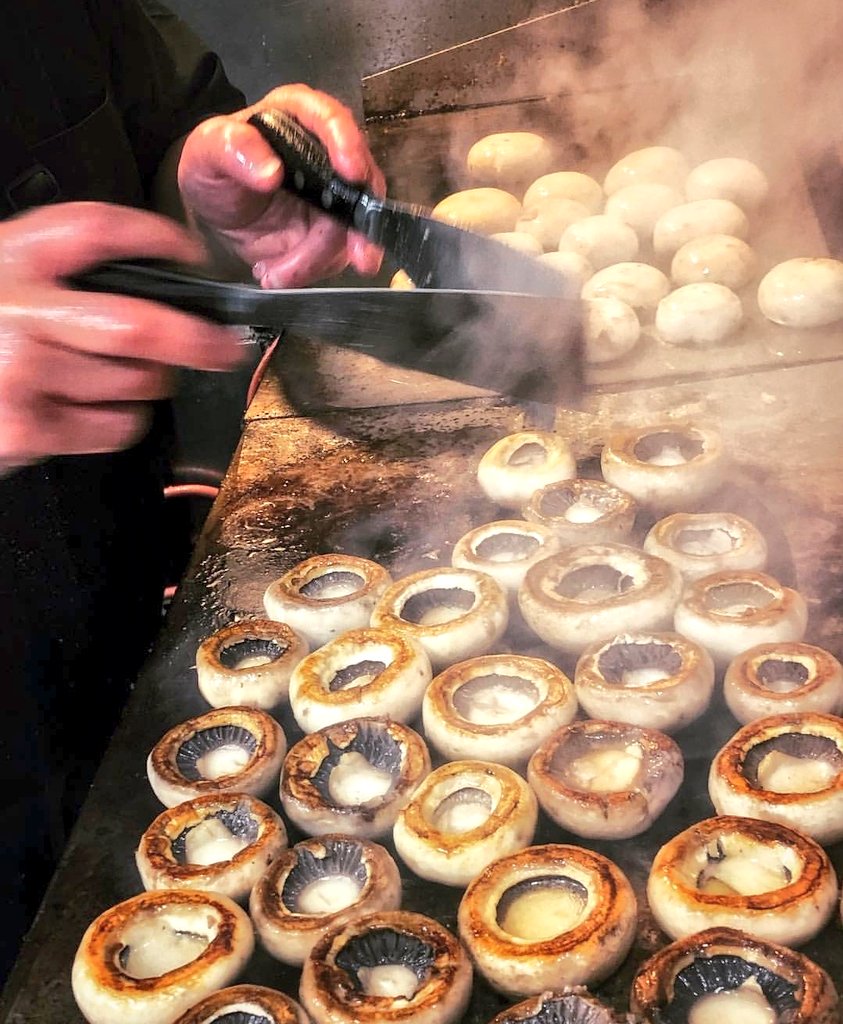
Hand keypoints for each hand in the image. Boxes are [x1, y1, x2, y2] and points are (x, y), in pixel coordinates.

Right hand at [0, 202, 242, 473]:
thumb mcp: (2, 277)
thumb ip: (59, 274)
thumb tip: (158, 284)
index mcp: (12, 257)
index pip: (97, 230)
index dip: (155, 237)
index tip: (190, 253)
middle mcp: (19, 311)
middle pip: (138, 326)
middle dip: (197, 339)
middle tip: (224, 346)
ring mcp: (23, 373)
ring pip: (136, 383)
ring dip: (150, 383)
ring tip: (124, 377)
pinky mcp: (28, 427)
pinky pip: (116, 426)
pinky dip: (123, 420)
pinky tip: (95, 407)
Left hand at [177, 83, 384, 287]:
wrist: (214, 212)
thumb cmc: (212, 168)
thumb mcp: (206, 152)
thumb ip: (231, 149)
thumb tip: (271, 172)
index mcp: (298, 116)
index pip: (331, 119)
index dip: (347, 143)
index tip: (351, 173)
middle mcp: (326, 151)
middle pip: (359, 184)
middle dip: (359, 225)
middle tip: (359, 258)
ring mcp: (335, 194)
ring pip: (351, 229)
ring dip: (318, 259)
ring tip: (274, 274)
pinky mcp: (333, 229)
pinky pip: (336, 255)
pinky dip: (309, 271)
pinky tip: (275, 273)